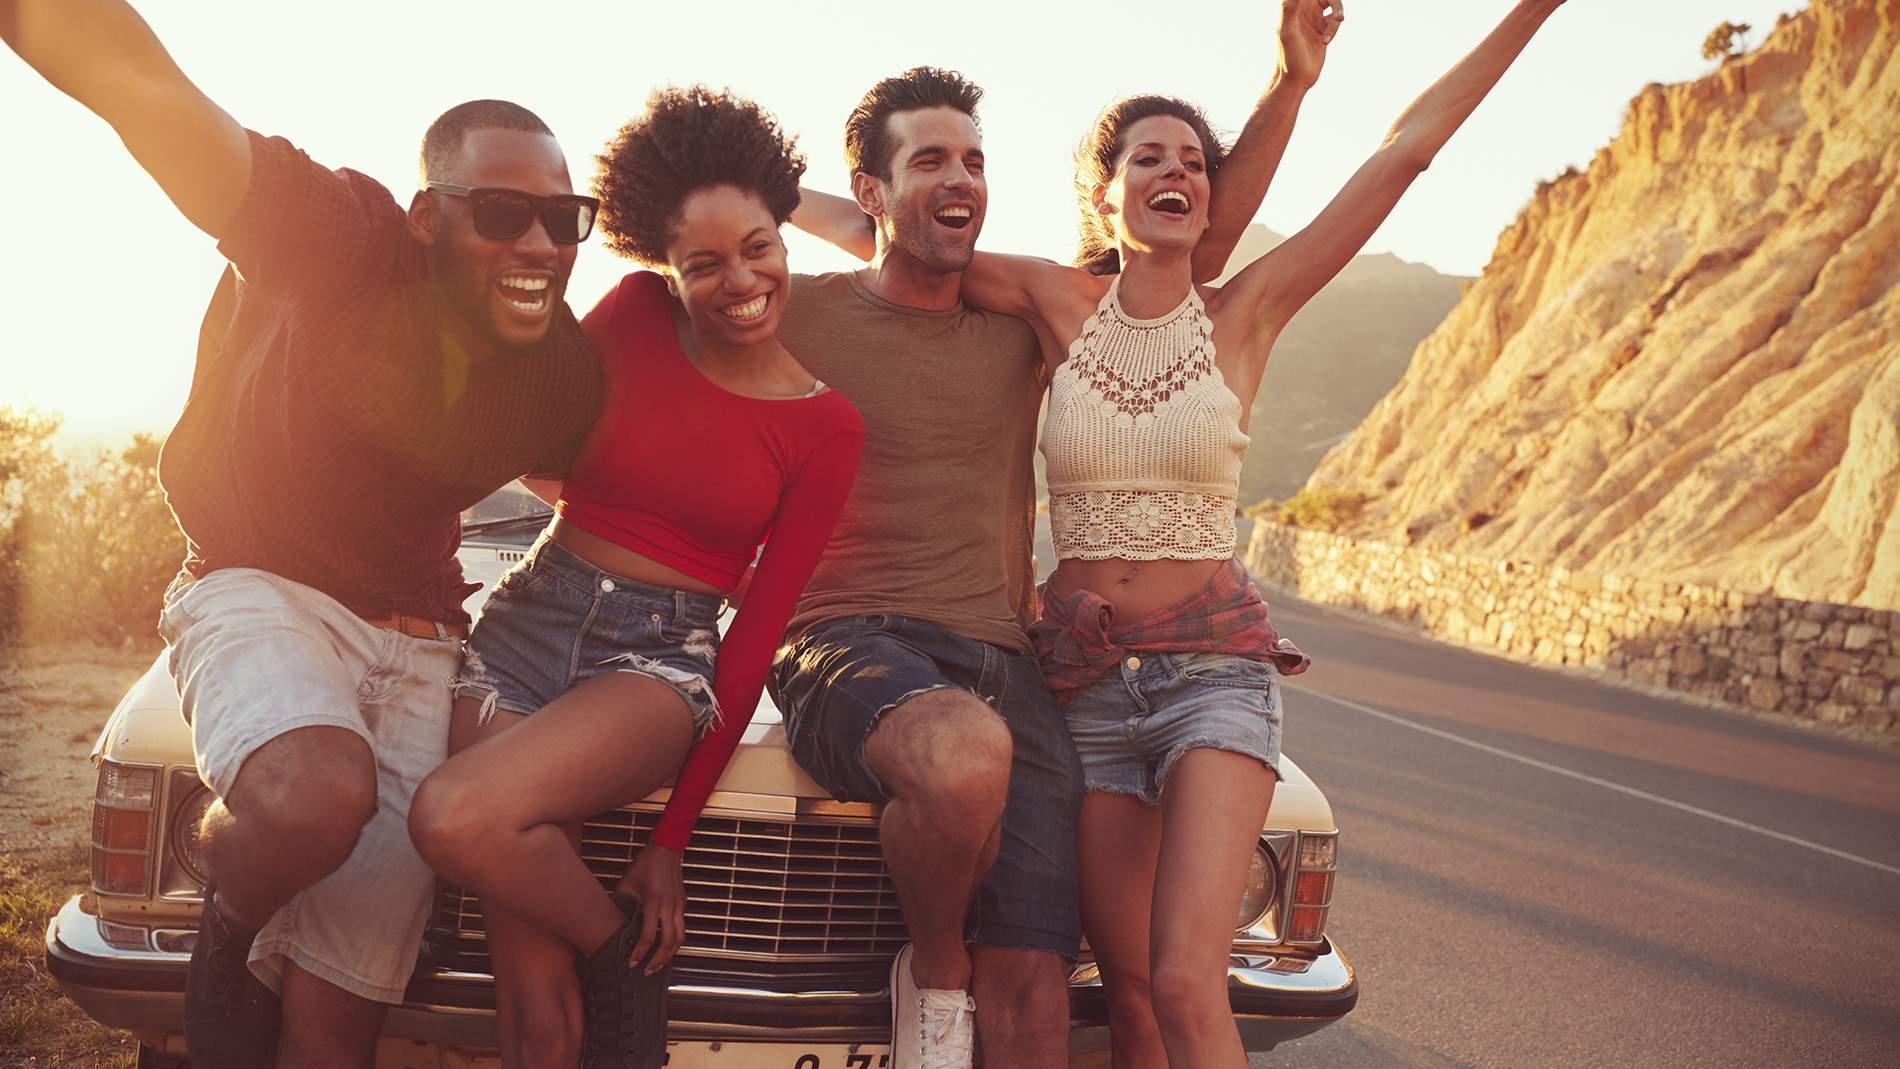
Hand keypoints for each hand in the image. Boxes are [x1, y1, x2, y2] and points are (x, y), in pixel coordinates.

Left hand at [615, 843, 685, 973]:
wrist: (666, 848)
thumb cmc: (646, 863)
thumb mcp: (626, 883)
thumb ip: (621, 903)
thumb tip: (613, 920)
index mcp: (653, 902)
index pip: (648, 936)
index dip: (640, 952)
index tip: (633, 962)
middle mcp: (669, 906)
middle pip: (669, 943)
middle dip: (658, 961)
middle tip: (648, 970)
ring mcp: (678, 905)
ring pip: (680, 938)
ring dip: (670, 954)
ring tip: (659, 963)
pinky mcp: (683, 903)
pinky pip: (682, 927)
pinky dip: (674, 940)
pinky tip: (665, 945)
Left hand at [1278, 0, 1344, 89]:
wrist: (1296, 78)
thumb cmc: (1288, 57)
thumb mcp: (1287, 33)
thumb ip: (1289, 10)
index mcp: (1292, 6)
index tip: (1323, 2)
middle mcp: (1302, 9)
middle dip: (1334, 0)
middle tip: (1338, 14)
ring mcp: (1313, 18)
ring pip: (1332, 4)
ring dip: (1337, 11)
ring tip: (1338, 20)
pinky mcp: (1322, 28)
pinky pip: (1334, 20)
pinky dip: (1333, 29)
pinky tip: (1325, 42)